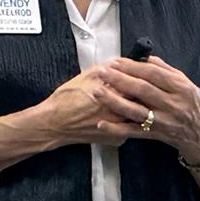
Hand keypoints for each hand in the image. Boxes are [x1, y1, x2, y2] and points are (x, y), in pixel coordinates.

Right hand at [35, 63, 153, 147]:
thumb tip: (123, 62)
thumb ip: (108, 67)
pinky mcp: (117, 139)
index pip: (139, 84)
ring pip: (140, 116)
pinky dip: (130, 121)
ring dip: (140, 108)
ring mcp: (120, 129)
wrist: (54, 123)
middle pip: (144, 102)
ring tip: (135, 100)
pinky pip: (131, 128)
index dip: (142, 78)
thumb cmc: (66, 101)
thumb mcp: (86, 76)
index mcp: (114, 95)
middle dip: (144, 93)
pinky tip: (126, 115)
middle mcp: (120, 113)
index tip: (145, 75)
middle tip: (143, 88)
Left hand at [98, 56, 199, 164]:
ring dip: (114, 100)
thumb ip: (168, 71)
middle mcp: (174, 104)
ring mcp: (165, 121)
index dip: (132, 67)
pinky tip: (101, 123)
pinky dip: (117, 128)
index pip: (153, 74)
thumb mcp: (190, 86)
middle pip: (142, 89)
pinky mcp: (157, 135)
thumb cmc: (198, 109)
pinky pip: (134, 132)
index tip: (116, 61)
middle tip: (101, 72)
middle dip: (119, 79)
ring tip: (97, 91)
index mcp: (182, 88)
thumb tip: (146, 58)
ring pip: (135, 110)